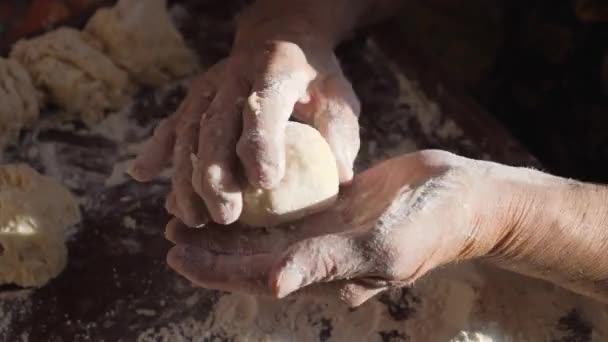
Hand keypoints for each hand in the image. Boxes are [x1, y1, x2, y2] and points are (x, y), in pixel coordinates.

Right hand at [129, 35, 359, 226]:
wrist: (279, 38)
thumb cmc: (314, 76)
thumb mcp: (337, 95)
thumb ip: (338, 132)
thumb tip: (341, 177)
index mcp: (274, 70)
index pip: (263, 108)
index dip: (261, 145)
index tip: (264, 184)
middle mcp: (233, 77)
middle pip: (216, 127)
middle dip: (216, 175)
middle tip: (224, 216)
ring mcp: (207, 88)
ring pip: (188, 133)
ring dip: (185, 178)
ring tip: (190, 218)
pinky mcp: (193, 98)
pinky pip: (170, 125)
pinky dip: (155, 151)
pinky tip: (140, 175)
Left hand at [164, 150, 498, 306]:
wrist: (463, 197)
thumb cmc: (429, 225)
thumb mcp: (381, 247)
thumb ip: (327, 264)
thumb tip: (273, 284)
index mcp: (326, 274)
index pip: (257, 277)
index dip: (215, 269)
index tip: (175, 253)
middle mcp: (321, 258)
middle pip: (254, 258)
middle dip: (212, 249)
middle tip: (170, 228)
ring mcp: (328, 233)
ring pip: (266, 236)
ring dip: (230, 228)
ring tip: (192, 213)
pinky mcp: (337, 209)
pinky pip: (290, 212)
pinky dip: (260, 207)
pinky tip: (240, 194)